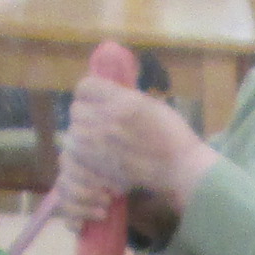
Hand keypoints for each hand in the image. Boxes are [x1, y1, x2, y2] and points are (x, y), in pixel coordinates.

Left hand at [56, 75, 217, 226]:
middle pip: (76, 110)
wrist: (181, 167)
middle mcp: (108, 118)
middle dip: (84, 116)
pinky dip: (84, 155)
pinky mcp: (102, 164)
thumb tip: (106, 95)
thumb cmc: (173, 135)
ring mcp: (102, 143)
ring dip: (81, 136)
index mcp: (122, 100)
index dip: (87, 93)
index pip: (85, 87)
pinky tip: (96, 157)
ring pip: (73, 134)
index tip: (94, 100)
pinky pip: (79, 154)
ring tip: (94, 141)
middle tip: (94, 123)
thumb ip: (124, 98)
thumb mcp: (151, 104)